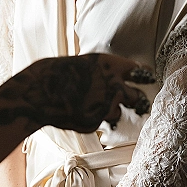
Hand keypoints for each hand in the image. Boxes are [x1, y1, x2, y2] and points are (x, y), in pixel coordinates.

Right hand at [0, 54, 152, 132]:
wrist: (40, 90)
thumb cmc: (62, 74)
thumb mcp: (87, 65)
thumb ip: (105, 74)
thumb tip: (118, 81)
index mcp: (111, 66)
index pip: (140, 72)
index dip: (144, 77)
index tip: (146, 80)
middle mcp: (114, 85)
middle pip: (138, 97)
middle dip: (138, 102)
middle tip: (138, 104)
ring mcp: (106, 105)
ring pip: (119, 113)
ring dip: (113, 112)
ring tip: (98, 108)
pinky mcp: (96, 122)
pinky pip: (100, 122)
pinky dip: (93, 118)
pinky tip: (79, 112)